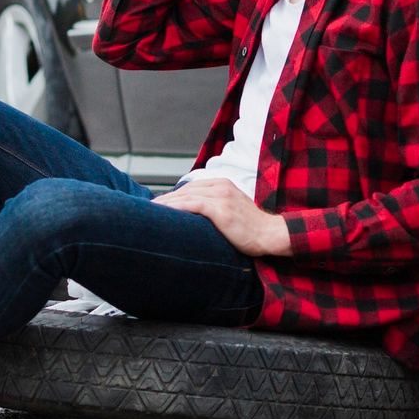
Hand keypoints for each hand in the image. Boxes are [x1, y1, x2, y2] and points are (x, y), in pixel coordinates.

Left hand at [155, 179, 291, 255]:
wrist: (270, 234)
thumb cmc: (252, 227)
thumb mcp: (233, 209)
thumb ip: (216, 205)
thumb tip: (195, 215)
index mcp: (224, 184)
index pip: (192, 187)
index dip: (173, 195)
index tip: (159, 205)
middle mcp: (221, 186)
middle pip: (186, 190)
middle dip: (166, 199)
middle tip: (148, 209)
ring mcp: (222, 197)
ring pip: (186, 196)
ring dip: (166, 204)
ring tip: (150, 212)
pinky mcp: (221, 209)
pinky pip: (193, 205)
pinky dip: (176, 207)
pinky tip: (165, 213)